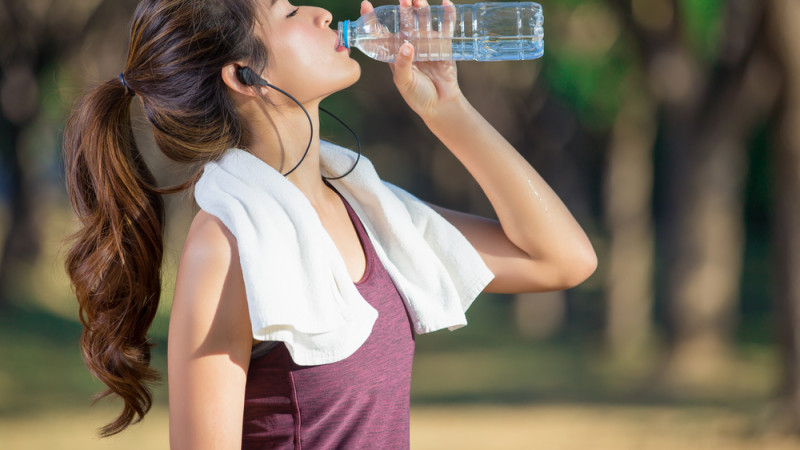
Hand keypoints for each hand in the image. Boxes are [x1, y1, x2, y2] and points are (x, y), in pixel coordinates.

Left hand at [360, 0, 463, 119]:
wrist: (439, 105)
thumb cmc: (417, 95)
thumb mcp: (404, 82)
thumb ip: (403, 65)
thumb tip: (407, 46)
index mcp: (395, 52)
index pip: (381, 32)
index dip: (373, 19)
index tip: (366, 5)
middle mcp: (410, 43)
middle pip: (406, 21)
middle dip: (404, 9)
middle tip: (403, 0)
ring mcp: (427, 42)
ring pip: (424, 20)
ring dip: (422, 8)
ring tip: (418, 1)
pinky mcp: (444, 45)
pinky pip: (446, 27)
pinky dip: (447, 15)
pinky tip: (446, 4)